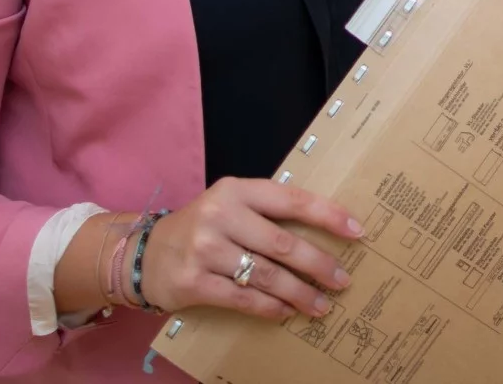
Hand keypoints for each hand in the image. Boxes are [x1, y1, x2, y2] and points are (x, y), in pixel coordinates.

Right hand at [138, 178, 362, 320]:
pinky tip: (287, 312)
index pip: (292, 199)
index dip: (328, 215)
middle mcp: (220, 215)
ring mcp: (205, 250)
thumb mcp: (231, 205)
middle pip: (283, 243)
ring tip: (321, 305)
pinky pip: (244, 298)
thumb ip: (268, 211)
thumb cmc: (202, 227)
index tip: (357, 231)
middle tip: (342, 280)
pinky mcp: (194, 283)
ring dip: (300, 293)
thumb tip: (324, 230)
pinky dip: (271, 307)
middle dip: (318, 264)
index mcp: (236, 190)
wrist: (145, 254)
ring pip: (267, 275)